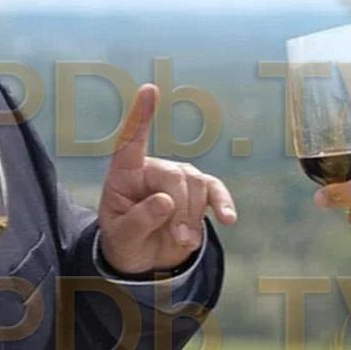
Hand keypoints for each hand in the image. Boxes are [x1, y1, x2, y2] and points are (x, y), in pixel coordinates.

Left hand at [98, 83, 238, 274]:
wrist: (145, 260)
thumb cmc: (126, 242)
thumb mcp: (122, 238)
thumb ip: (139, 220)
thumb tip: (165, 201)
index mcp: (124, 174)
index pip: (131, 142)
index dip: (141, 116)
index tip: (149, 89)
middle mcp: (153, 169)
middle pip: (174, 175)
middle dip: (180, 209)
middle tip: (179, 240)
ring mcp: (179, 178)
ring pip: (196, 183)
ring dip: (194, 216)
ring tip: (184, 242)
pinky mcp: (199, 191)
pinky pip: (215, 191)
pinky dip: (223, 204)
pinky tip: (228, 219)